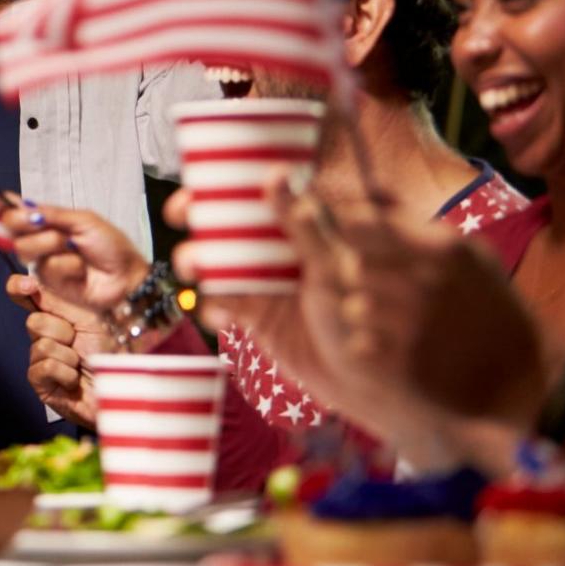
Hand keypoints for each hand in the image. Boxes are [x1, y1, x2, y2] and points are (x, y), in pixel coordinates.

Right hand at [2, 202, 150, 312]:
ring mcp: (43, 261)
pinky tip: (79, 270)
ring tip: (72, 248)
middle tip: (40, 223)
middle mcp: (41, 239)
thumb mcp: (84, 220)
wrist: (126, 278)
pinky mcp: (48, 283)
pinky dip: (65, 265)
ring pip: (25, 248)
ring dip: (49, 244)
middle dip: (24, 224)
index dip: (0, 204)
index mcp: (50, 221)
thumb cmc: (111, 246)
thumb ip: (52, 214)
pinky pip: (44, 268)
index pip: (18, 211)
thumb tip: (22, 206)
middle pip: (12, 228)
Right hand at [6, 273, 108, 425]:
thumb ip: (62, 290)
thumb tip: (36, 272)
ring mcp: (42, 359)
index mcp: (58, 312)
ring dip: (69, 356)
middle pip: (34, 321)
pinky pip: (43, 367)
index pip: (24, 294)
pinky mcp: (40, 383)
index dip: (18, 287)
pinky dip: (65, 374)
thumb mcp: (92, 313)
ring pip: (41, 345)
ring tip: (83, 364)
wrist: (128, 389)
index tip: (28, 285)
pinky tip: (76, 380)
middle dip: (63, 331)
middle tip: (82, 342)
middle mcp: (47, 333)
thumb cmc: (119, 350)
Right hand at [167, 176, 380, 418]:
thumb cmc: (380, 318)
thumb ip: (307, 223)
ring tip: (190, 265)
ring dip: (201, 258)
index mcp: (319, 222)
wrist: (385, 389)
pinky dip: (214, 305)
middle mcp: (293, 246)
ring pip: (226, 258)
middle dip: (202, 214)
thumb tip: (276, 176)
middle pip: (238, 218)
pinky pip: (227, 302)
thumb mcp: (340, 265)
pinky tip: (214, 312)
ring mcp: (275, 280)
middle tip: (179, 211)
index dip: (230, 181)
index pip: (269, 190)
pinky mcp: (261, 315)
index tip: (201, 180)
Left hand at [322, 203, 546, 430]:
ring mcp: (416, 326)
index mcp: (444, 248)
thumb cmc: (489, 304)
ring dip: (367, 314)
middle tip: (385, 288)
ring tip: (397, 320)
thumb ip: (416, 221)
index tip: (355, 239)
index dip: (352, 232)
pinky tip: (398, 347)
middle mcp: (428, 284)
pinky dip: (371, 347)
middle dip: (362, 277)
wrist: (520, 376)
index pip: (357, 224)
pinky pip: (359, 345)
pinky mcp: (406, 364)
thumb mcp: (470, 252)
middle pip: (352, 267)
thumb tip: (367, 186)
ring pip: (354, 308)